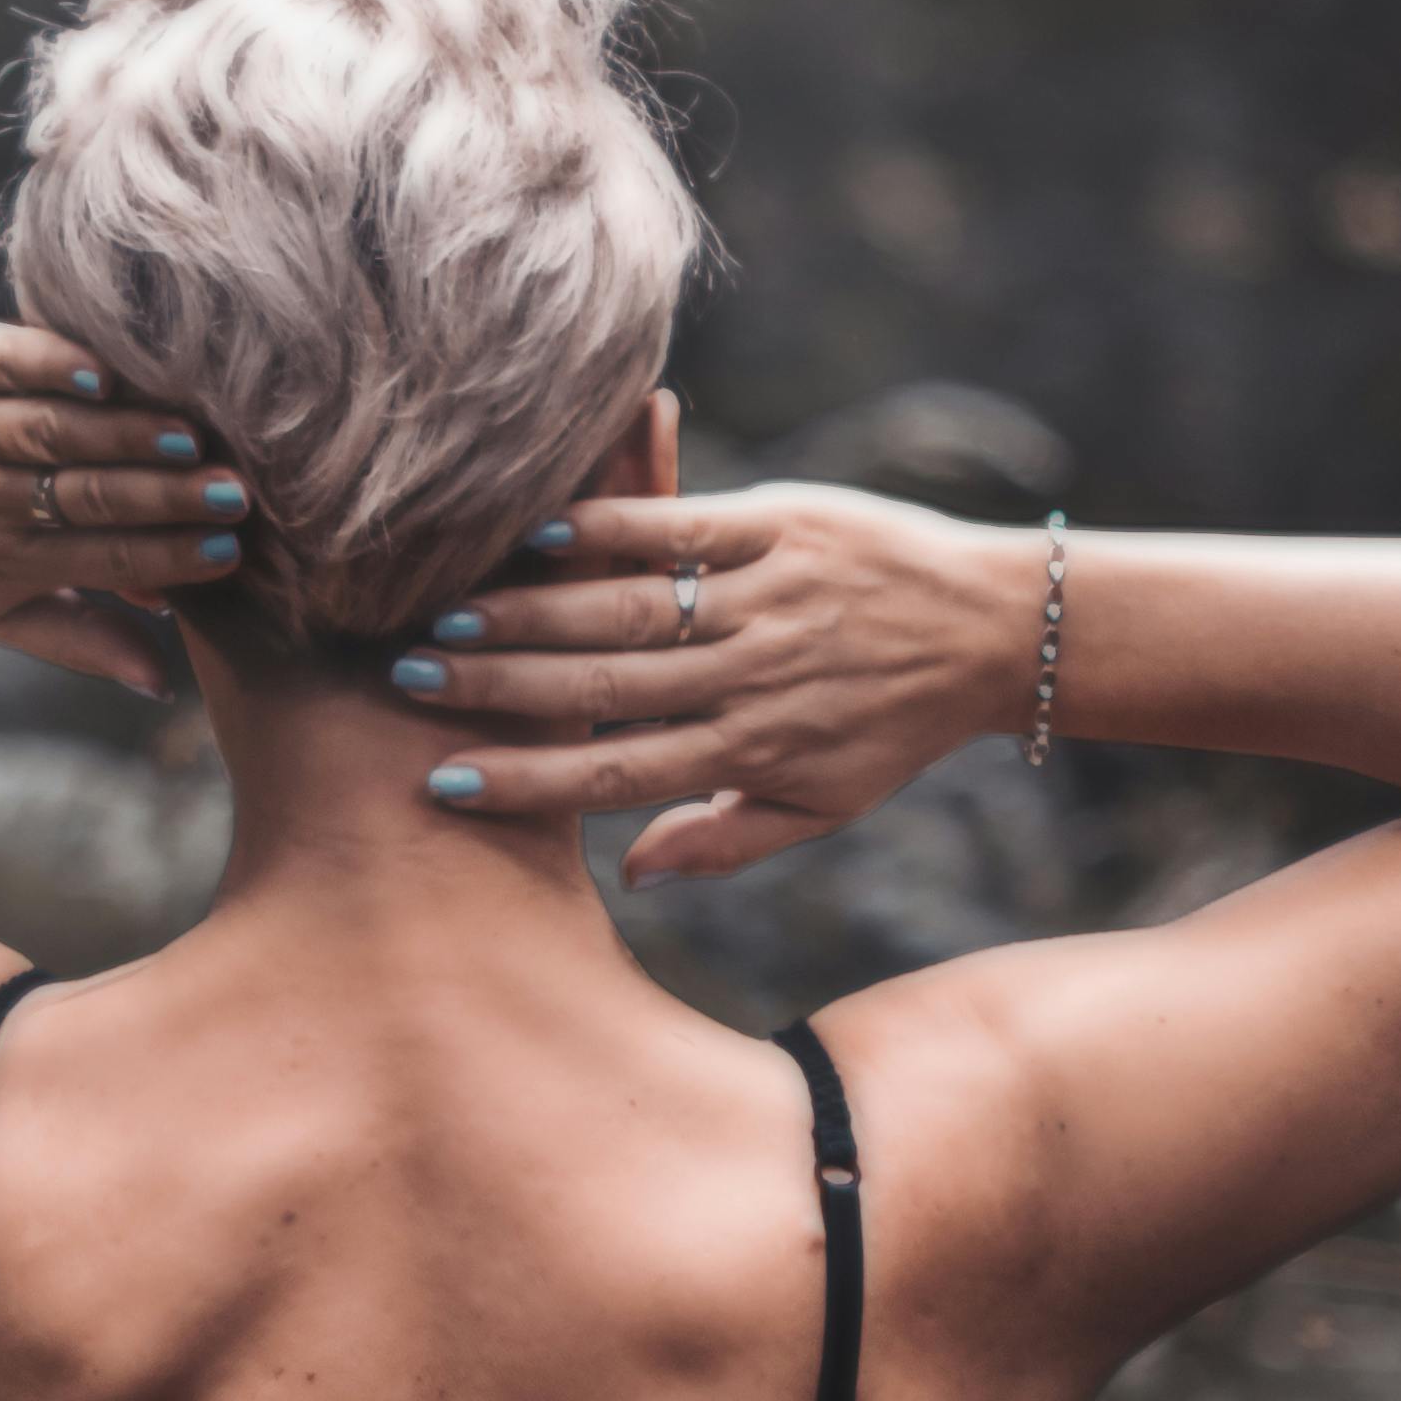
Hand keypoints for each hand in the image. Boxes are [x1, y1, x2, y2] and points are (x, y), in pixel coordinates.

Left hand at [0, 315, 249, 702]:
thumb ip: (77, 636)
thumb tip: (162, 682)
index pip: (99, 557)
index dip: (166, 558)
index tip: (227, 552)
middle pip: (87, 496)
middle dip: (166, 499)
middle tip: (234, 494)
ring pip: (56, 431)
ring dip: (129, 436)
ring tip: (193, 440)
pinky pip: (10, 362)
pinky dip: (60, 369)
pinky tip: (110, 380)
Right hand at [394, 483, 1035, 872]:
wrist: (993, 628)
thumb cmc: (893, 726)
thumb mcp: (821, 806)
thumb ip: (724, 839)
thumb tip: (631, 876)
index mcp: (753, 753)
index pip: (617, 777)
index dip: (528, 781)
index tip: (443, 781)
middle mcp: (754, 679)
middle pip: (602, 691)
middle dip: (496, 689)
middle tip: (406, 679)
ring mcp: (767, 597)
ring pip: (628, 611)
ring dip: (530, 613)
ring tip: (448, 615)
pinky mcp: (784, 524)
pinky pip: (682, 526)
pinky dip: (609, 527)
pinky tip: (540, 534)